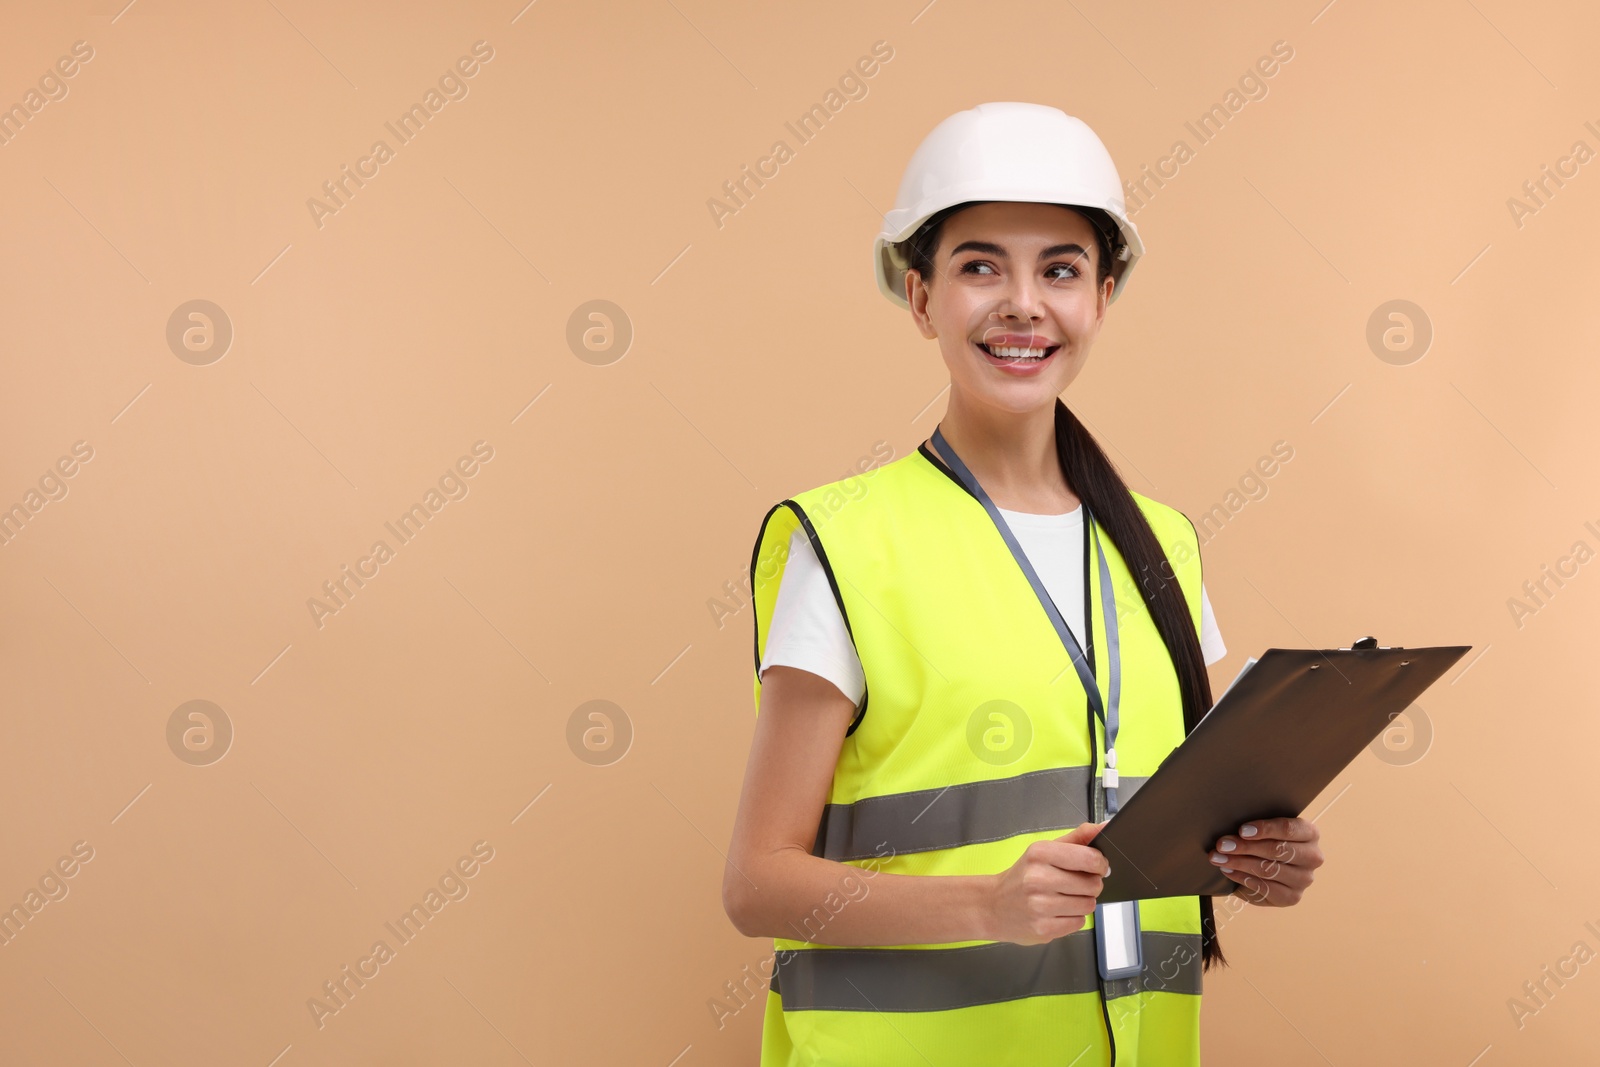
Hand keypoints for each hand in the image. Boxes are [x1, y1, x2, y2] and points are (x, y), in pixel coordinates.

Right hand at [988, 821, 1109, 944]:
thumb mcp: (1046, 850)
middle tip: (1075, 884)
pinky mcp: (1042, 928)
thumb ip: (1079, 837)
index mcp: (1040, 853)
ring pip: (1088, 905)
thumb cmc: (1024, 876)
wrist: (993, 905)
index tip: (1096, 866)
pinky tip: (1057, 912)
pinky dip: (1073, 918)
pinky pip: (1079, 923)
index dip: (1100, 864)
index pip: (1090, 858)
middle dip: (1090, 885)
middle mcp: (1037, 878)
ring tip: (1064, 898)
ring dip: (1082, 902)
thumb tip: (1105, 827)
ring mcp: (1039, 905)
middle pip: (1093, 884)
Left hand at [1210, 817, 1322, 906]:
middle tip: (1222, 845)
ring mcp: (1305, 879)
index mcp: (1310, 833)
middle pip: (1278, 850)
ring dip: (1239, 863)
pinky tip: (1228, 870)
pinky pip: (1266, 888)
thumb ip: (1257, 826)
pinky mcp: (1293, 897)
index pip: (1288, 829)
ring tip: (1218, 858)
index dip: (1265, 829)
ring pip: (1269, 869)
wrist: (1267, 866)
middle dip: (1245, 847)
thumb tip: (1234, 829)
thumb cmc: (1264, 840)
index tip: (1242, 830)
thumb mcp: (1265, 828)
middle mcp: (1313, 857)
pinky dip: (1243, 878)